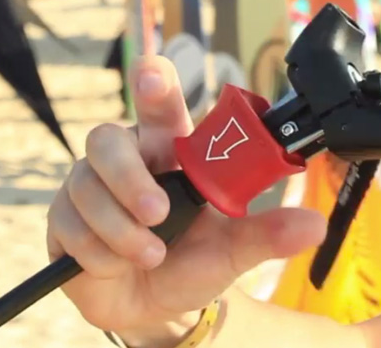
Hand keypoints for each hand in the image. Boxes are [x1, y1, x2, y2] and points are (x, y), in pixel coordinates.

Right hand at [46, 56, 325, 346]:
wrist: (157, 305)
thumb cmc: (194, 260)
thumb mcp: (234, 248)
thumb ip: (268, 233)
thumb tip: (315, 224)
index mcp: (171, 151)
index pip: (159, 103)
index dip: (154, 82)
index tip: (153, 76)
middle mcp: (128, 158)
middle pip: (107, 139)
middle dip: (130, 180)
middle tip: (158, 214)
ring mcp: (91, 185)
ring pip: (87, 187)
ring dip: (121, 231)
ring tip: (151, 255)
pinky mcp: (65, 217)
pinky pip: (69, 225)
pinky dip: (99, 253)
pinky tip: (117, 264)